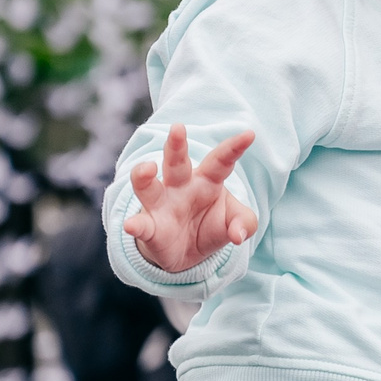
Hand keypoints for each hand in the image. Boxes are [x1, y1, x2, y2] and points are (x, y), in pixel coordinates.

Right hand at [125, 124, 259, 272]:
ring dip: (143, 175)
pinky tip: (131, 225)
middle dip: (176, 145)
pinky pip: (141, 225)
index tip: (250, 134)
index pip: (221, 161)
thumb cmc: (211, 225)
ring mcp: (162, 205)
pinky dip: (135, 225)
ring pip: (148, 186)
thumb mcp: (233, 222)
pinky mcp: (150, 229)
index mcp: (207, 180)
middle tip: (178, 127)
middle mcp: (180, 186)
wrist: (187, 253)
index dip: (234, 148)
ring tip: (147, 168)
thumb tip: (238, 236)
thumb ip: (244, 223)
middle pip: (176, 162)